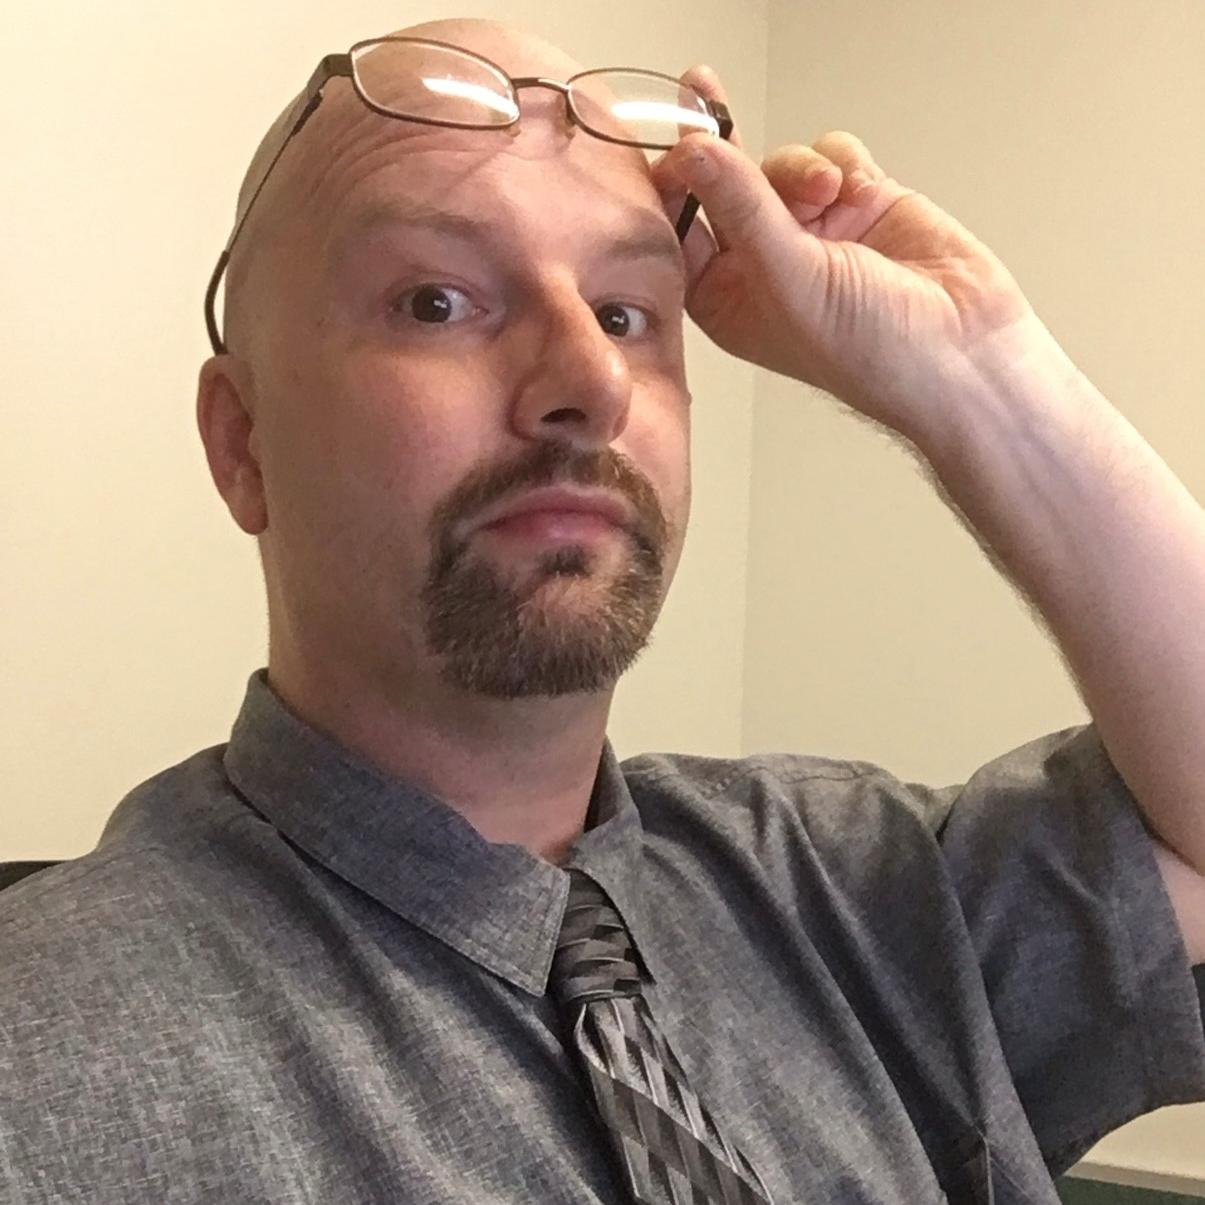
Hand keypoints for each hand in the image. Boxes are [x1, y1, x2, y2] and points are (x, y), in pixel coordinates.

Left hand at [654, 66, 1042, 443]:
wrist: (963, 350)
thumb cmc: (869, 350)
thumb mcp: (789, 276)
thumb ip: (740, 206)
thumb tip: (693, 152)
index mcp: (727, 299)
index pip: (680, 230)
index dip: (673, 186)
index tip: (674, 143)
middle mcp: (763, 264)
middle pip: (725, 185)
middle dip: (722, 147)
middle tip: (702, 92)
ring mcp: (811, 231)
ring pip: (781, 164)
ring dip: (801, 169)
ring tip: (830, 195)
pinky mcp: (856, 203)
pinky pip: (831, 154)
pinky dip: (843, 164)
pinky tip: (862, 194)